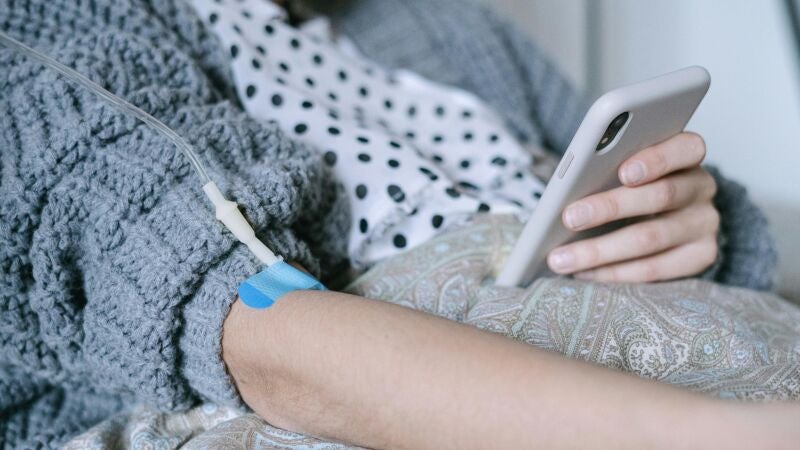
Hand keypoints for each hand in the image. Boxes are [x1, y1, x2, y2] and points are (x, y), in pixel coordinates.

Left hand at [547, 132, 719, 282]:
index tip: (623, 172)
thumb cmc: (633, 185)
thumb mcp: (625, 167)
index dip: (656, 160)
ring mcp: (704, 224)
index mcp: (686, 154)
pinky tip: (583, 272)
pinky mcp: (700, 257)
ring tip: (561, 258)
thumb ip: (609, 167)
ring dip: (599, 250)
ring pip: (650, 238)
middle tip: (569, 218)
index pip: (685, 148)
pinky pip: (653, 269)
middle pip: (660, 196)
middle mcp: (701, 187)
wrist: (668, 219)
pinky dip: (613, 272)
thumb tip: (569, 186)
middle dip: (609, 207)